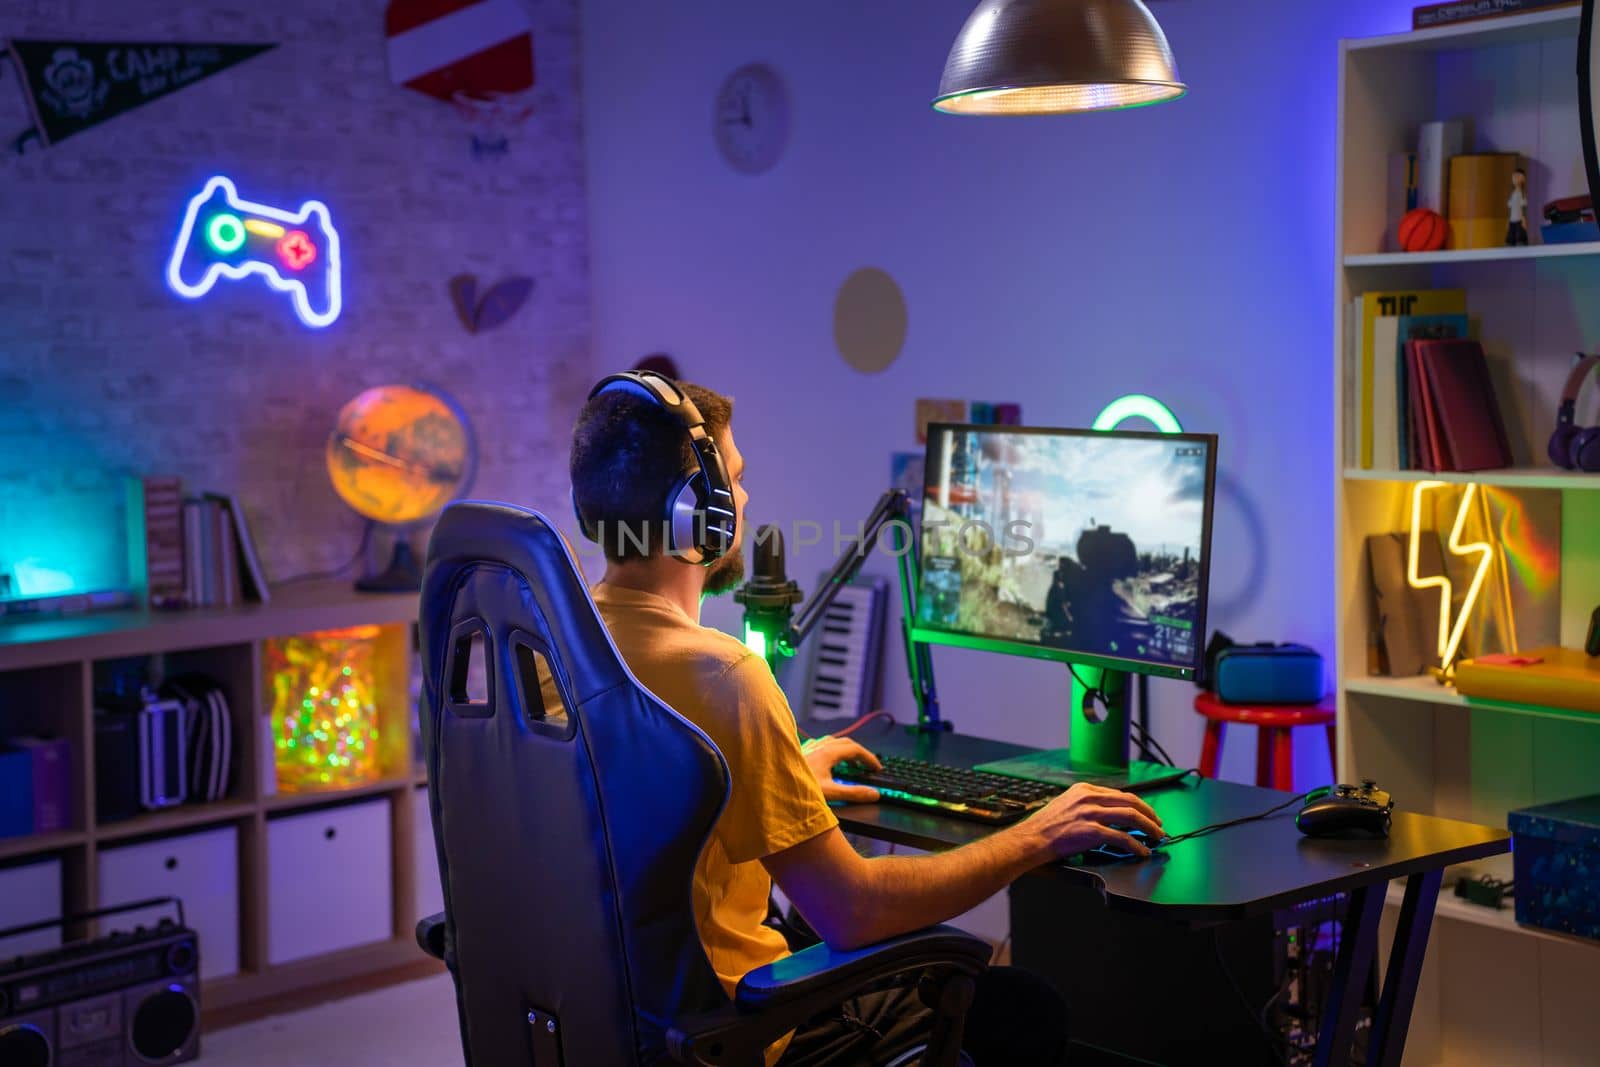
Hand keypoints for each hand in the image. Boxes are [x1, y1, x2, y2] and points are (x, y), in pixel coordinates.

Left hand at [801, 735, 881, 803]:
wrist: (771, 786)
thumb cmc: (797, 789)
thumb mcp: (830, 793)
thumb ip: (853, 794)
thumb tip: (873, 794)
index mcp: (827, 752)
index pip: (855, 749)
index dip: (869, 758)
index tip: (877, 768)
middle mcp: (818, 746)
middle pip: (846, 743)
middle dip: (859, 753)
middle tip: (867, 766)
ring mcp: (809, 749)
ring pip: (833, 742)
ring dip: (845, 751)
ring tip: (850, 765)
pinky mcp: (801, 754)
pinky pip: (822, 746)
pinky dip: (833, 752)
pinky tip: (828, 764)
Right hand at [1022, 782, 1164, 859]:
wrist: (1032, 838)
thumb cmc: (1046, 825)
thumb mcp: (1067, 803)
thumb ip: (1087, 803)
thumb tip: (1108, 812)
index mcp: (1085, 790)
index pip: (1121, 794)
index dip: (1139, 805)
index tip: (1147, 814)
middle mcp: (1090, 798)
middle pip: (1130, 802)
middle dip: (1149, 814)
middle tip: (1159, 825)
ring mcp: (1091, 814)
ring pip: (1131, 817)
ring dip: (1149, 827)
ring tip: (1157, 836)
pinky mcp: (1091, 832)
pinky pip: (1122, 838)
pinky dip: (1136, 845)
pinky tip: (1142, 851)